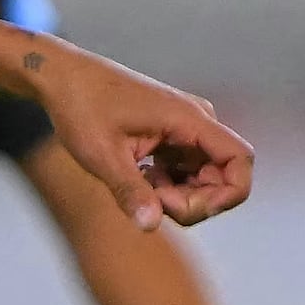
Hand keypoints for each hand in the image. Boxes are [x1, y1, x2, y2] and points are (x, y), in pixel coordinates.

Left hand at [39, 54, 252, 229]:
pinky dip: (168, 185)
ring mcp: (186, 131)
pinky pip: (187, 172)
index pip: (241, 160)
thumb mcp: (102, 155)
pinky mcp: (173, 138)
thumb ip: (130, 191)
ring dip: (178, 195)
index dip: (225, 195)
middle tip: (149, 200)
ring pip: (204, 178)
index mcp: (189, 120)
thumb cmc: (81, 108)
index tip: (181, 207)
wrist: (63, 79)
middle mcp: (196, 122)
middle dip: (192, 201)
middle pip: (223, 177)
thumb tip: (150, 226)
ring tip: (138, 184)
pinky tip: (138, 177)